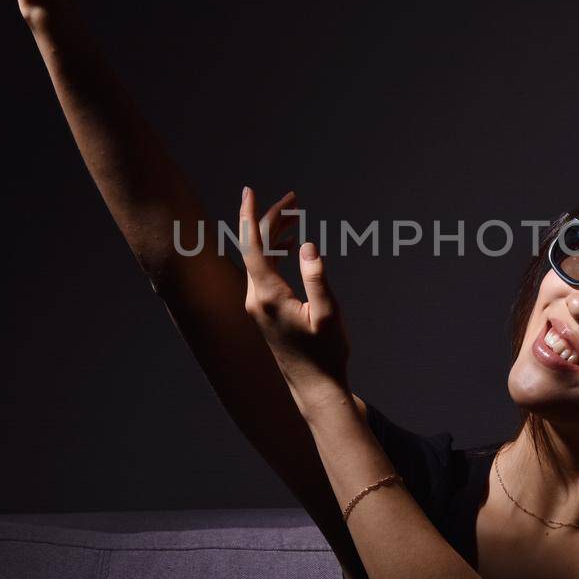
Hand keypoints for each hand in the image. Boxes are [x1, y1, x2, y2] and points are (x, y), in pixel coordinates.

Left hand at [238, 186, 352, 408]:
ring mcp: (257, 305)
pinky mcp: (263, 311)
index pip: (253, 246)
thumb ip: (317, 278)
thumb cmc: (325, 354)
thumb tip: (309, 245)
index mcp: (268, 296)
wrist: (314, 387)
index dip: (252, 216)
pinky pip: (264, 271)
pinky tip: (290, 244)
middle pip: (256, 247)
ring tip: (295, 214)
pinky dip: (275, 253)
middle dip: (272, 219)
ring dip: (275, 235)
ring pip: (260, 259)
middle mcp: (256, 298)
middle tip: (294, 198)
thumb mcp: (329, 314)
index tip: (250, 191)